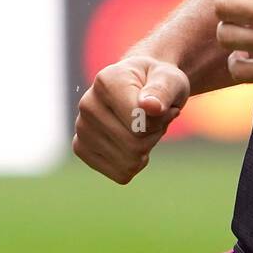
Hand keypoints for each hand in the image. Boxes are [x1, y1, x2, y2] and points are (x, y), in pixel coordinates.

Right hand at [72, 56, 189, 183]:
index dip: (161, 119)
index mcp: (106, 81)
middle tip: (156, 117)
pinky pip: (121, 174)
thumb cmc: (159, 82)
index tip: (164, 105)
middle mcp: (88, 104)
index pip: (139, 122)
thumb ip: (162, 90)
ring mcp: (82, 128)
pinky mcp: (82, 149)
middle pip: (134, 144)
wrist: (143, 87)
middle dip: (154, 134)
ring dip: (146, 147)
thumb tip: (150, 106)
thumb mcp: (170, 79)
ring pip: (129, 162)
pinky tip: (132, 141)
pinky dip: (136, 162)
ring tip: (144, 126)